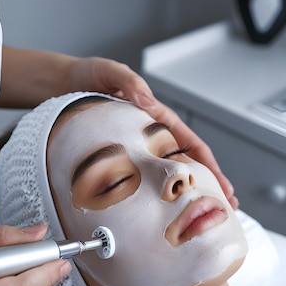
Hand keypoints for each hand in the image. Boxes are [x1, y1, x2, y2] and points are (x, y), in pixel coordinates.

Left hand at [71, 57, 238, 208]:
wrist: (62, 84)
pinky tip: (158, 207)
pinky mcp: (119, 154)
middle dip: (208, 185)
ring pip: (166, 172)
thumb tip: (146, 98)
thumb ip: (128, 81)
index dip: (209, 166)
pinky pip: (140, 176)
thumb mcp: (109, 72)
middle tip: (224, 207)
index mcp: (156, 116)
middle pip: (186, 162)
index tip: (222, 186)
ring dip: (184, 192)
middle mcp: (151, 133)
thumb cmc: (88, 76)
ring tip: (197, 213)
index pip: (190, 144)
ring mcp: (136, 146)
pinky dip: (154, 191)